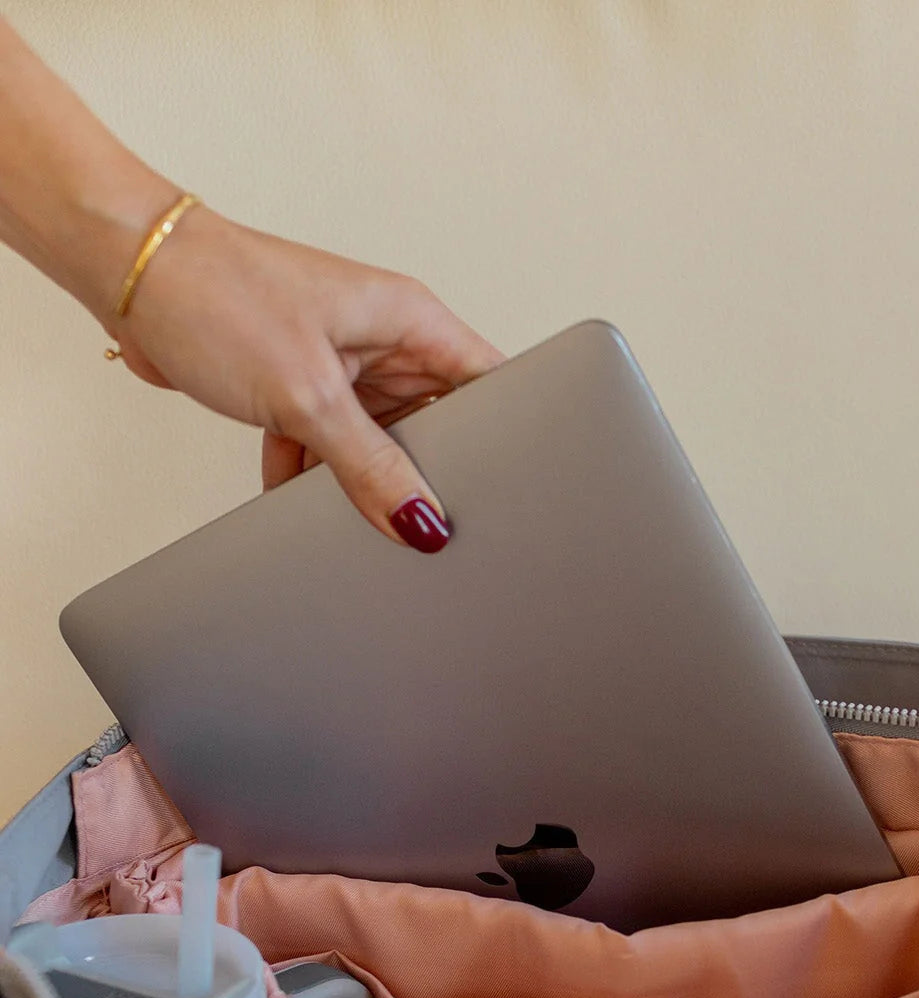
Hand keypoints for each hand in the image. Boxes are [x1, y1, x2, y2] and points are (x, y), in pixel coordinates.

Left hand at [112, 204, 502, 548]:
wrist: (127, 273)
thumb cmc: (216, 292)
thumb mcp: (308, 396)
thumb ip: (370, 467)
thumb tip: (419, 521)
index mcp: (410, 319)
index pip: (491, 384)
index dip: (509, 437)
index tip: (506, 491)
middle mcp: (384, 339)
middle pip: (437, 425)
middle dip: (424, 473)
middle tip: (420, 518)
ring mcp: (342, 363)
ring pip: (378, 441)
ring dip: (358, 478)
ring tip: (348, 509)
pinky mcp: (300, 384)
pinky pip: (328, 444)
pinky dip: (310, 473)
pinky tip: (293, 493)